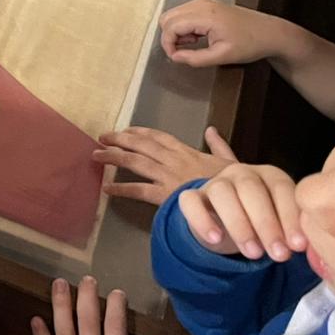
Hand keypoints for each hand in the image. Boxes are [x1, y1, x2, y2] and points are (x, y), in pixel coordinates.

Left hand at [95, 125, 236, 204]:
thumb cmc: (236, 186)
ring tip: (96, 156)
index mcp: (187, 151)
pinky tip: (106, 189)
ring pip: (135, 161)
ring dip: (113, 157)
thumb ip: (218, 145)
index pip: (159, 136)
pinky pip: (138, 190)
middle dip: (120, 139)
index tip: (126, 130)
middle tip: (101, 137)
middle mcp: (174, 159)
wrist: (239, 204)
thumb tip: (212, 130)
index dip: (140, 132)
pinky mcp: (165, 194)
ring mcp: (168, 176)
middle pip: (141, 144)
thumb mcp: (230, 161)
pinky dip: (121, 188)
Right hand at [159, 0, 289, 66]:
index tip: (176, 57)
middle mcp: (201, 4)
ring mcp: (203, 1)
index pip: (171, 26)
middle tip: (184, 51)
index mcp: (205, 15)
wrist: (269, 32)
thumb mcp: (222, 56)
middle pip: (167, 18)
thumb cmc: (250, 44)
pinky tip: (197, 36)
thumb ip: (195, 58)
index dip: (168, 45)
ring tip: (193, 44)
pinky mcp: (205, 3)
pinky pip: (183, 13)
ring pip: (173, 14)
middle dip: (170, 37)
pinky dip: (183, 26)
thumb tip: (175, 57)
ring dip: (176, 32)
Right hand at [178, 163, 305, 260]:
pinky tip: (215, 239)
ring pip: (222, 193)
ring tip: (253, 253)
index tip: (299, 246)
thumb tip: (311, 247)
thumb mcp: (282, 223)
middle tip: (279, 255)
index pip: (281, 189)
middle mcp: (241, 173)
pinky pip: (190, 202)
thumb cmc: (263, 224)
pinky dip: (202, 219)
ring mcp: (214, 183)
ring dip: (239, 224)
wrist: (226, 225)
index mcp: (269, 175)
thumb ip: (294, 228)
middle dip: (267, 224)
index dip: (290, 217)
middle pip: (251, 190)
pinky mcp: (192, 197)